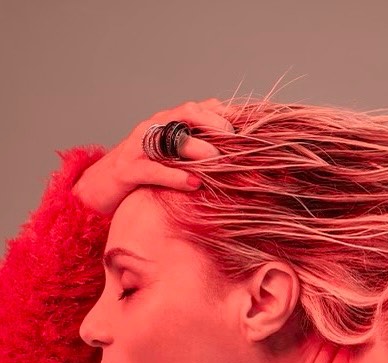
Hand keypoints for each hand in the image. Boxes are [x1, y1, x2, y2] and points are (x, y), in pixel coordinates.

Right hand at [71, 98, 234, 214]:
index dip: (225, 114)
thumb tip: (232, 146)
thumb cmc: (143, 173)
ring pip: (170, 138)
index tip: (248, 127)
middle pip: (187, 113)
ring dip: (198, 149)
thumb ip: (196, 148)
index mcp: (167, 123)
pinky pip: (152, 169)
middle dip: (214, 124)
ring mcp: (138, 146)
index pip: (200, 108)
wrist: (98, 189)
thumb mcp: (173, 158)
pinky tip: (194, 183)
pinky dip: (174, 176)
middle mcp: (153, 128)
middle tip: (235, 142)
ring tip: (218, 162)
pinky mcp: (127, 170)